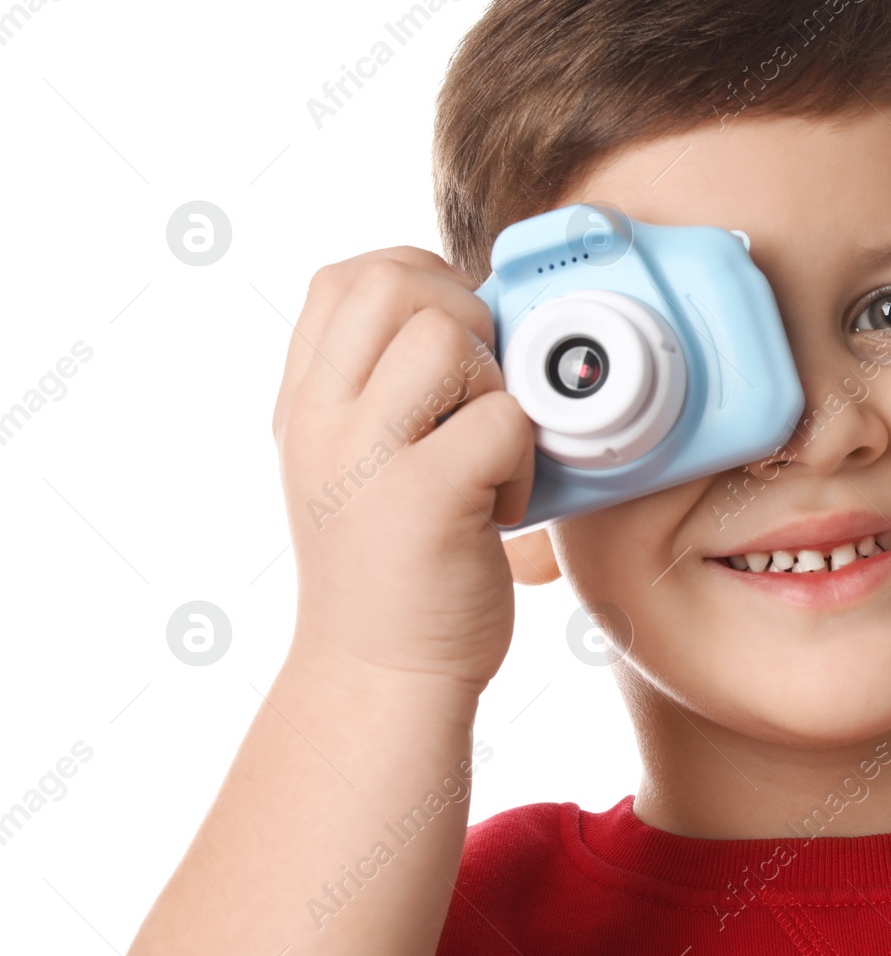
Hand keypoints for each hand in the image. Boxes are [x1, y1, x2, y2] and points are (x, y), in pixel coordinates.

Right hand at [272, 246, 535, 690]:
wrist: (381, 679)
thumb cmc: (393, 569)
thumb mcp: (350, 464)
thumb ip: (377, 388)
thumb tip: (460, 308)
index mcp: (303, 404)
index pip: (346, 276)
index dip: (419, 282)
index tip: (455, 344)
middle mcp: (320, 421)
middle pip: (394, 283)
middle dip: (464, 316)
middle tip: (477, 394)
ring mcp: (365, 458)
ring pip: (449, 339)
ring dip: (495, 387)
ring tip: (485, 454)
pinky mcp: (425, 499)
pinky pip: (503, 418)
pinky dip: (522, 459)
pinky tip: (499, 510)